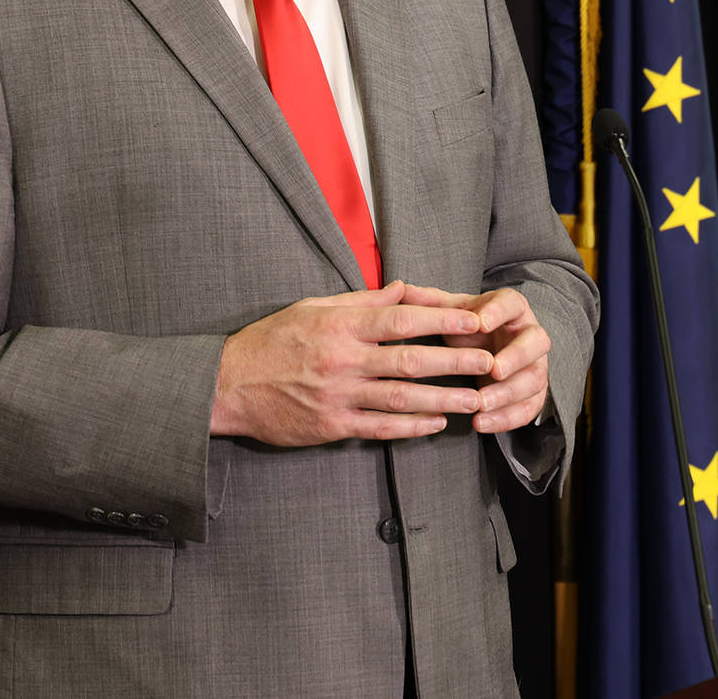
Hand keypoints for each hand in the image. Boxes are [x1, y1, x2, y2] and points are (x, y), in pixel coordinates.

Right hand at [211, 280, 496, 444]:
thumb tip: (404, 289)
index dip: (441, 320)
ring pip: (401, 399)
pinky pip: (379, 428)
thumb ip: (361, 301)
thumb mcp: (312, 307)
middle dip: (454, 362)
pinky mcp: (331, 426)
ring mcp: (338, 396)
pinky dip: (410, 427)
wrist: (228, 385)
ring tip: (475, 400)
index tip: (473, 320)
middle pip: (410, 361)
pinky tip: (436, 424)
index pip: (401, 320)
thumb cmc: (271, 341)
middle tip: (489, 362)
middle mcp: (342, 360)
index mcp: (339, 325)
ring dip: (443, 400)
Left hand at [397, 284, 550, 434]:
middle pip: (536, 342)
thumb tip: (401, 289)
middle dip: (516, 357)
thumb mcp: (454, 312)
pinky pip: (529, 408)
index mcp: (512, 308)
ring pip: (534, 379)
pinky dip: (506, 418)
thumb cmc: (471, 327)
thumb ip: (432, 302)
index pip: (512, 303)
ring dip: (508, 394)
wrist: (492, 348)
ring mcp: (535, 365)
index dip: (498, 312)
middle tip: (494, 369)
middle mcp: (529, 334)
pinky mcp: (533, 392)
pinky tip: (481, 423)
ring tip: (480, 405)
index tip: (480, 323)